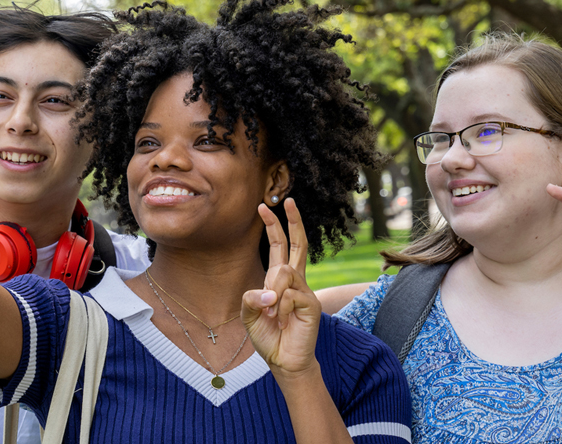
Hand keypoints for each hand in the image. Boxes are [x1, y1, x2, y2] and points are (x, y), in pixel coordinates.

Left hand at [242, 199, 321, 378]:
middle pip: (298, 244)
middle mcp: (296, 281)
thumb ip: (251, 298)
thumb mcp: (249, 314)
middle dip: (293, 221)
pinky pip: (290, 293)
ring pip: (284, 272)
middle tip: (288, 199)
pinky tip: (281, 318)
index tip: (264, 207)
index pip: (280, 247)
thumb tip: (270, 291)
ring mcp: (306, 290)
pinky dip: (280, 305)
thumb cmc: (268, 337)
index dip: (274, 227)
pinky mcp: (312, 303)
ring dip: (272, 291)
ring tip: (271, 312)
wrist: (284, 361)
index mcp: (280, 280)